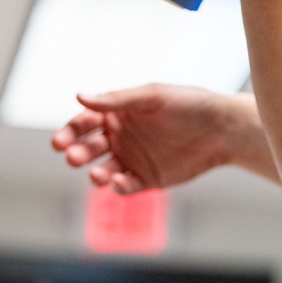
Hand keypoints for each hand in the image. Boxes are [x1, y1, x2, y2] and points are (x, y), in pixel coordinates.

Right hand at [51, 84, 242, 193]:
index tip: (59, 141)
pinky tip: (119, 182)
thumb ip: (117, 100)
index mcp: (117, 114)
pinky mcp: (147, 179)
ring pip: (104, 169)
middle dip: (77, 152)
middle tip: (71, 157)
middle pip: (88, 147)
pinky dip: (119, 186)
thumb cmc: (188, 104)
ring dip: (96, 173)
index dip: (70, 131)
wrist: (222, 129)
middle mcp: (120, 137)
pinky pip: (126, 186)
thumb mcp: (151, 96)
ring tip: (97, 175)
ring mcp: (132, 159)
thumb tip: (79, 96)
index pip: (84, 123)